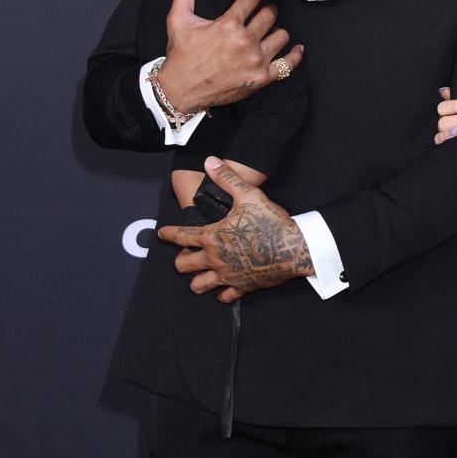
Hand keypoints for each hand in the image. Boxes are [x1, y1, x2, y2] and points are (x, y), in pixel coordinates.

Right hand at [155, 0, 303, 112]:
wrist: (182, 89)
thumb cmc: (181, 55)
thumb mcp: (178, 21)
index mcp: (229, 25)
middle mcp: (246, 42)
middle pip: (269, 16)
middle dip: (269, 9)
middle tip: (267, 10)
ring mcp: (256, 60)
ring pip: (281, 36)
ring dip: (278, 30)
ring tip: (272, 30)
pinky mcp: (262, 78)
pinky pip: (288, 64)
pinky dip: (295, 56)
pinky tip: (298, 48)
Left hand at [157, 157, 314, 303]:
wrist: (294, 248)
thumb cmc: (270, 222)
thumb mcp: (249, 195)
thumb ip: (227, 178)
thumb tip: (209, 161)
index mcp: (212, 237)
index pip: (181, 236)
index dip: (168, 234)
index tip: (162, 234)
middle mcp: (214, 259)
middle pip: (183, 266)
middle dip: (180, 261)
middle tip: (185, 256)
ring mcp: (227, 275)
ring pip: (199, 286)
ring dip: (197, 280)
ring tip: (201, 275)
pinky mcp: (242, 287)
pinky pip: (225, 297)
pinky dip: (222, 293)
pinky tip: (224, 289)